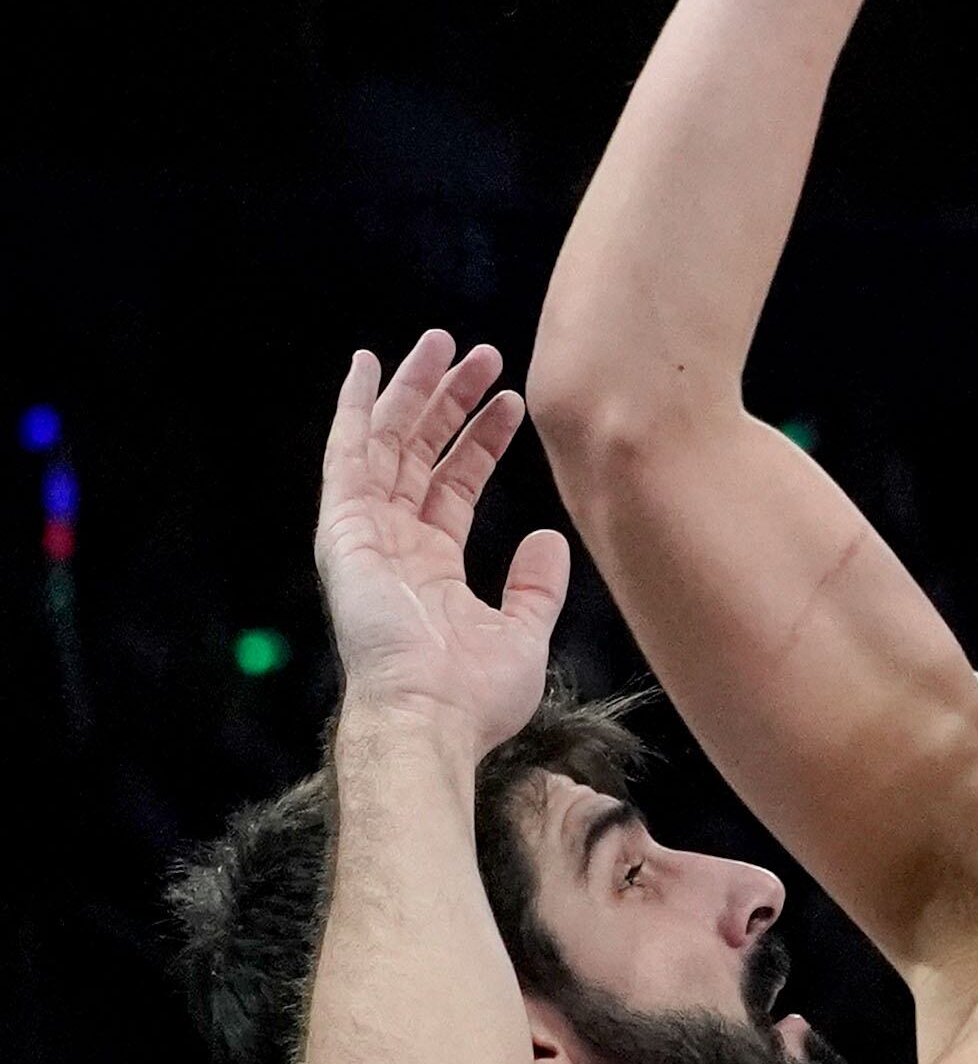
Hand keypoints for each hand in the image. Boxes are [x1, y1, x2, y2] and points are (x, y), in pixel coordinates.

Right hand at [315, 334, 566, 753]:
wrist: (433, 718)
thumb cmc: (473, 696)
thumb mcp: (523, 632)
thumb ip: (535, 584)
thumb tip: (548, 537)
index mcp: (430, 566)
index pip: (455, 485)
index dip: (482, 441)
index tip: (512, 402)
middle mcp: (393, 543)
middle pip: (420, 453)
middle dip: (449, 401)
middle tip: (483, 355)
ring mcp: (365, 534)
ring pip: (389, 442)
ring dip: (415, 390)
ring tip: (446, 344)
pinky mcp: (343, 529)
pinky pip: (347, 456)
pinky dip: (355, 409)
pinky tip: (368, 367)